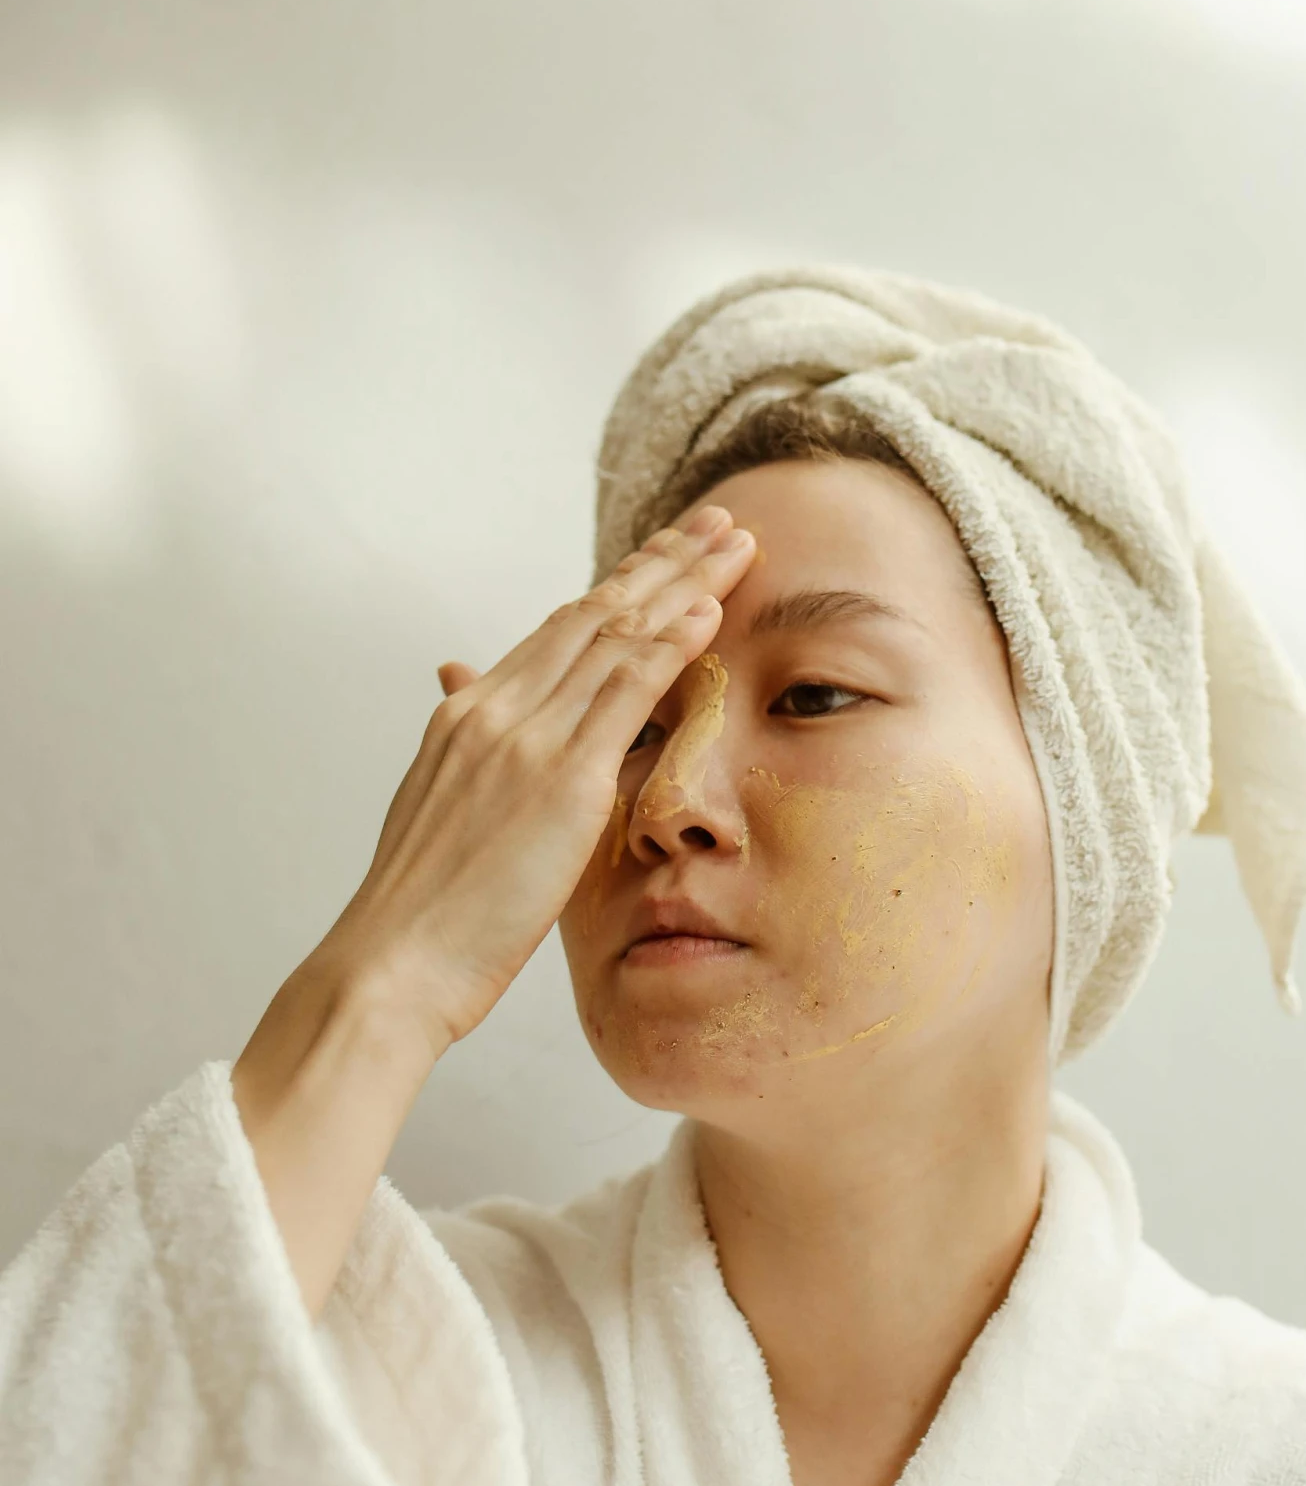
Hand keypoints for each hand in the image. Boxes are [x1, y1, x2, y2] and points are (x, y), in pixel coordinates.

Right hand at [308, 504, 755, 1051]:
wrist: (391, 964)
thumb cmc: (421, 910)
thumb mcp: (439, 809)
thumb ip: (465, 743)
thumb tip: (459, 682)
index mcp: (468, 716)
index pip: (558, 631)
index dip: (618, 586)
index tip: (663, 555)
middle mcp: (496, 709)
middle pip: (593, 612)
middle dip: (660, 561)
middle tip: (715, 521)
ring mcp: (526, 738)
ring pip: (617, 634)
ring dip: (683, 582)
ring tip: (734, 543)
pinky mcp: (560, 779)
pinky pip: (626, 691)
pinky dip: (671, 642)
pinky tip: (708, 609)